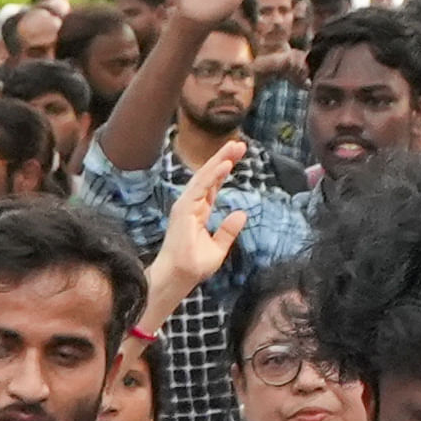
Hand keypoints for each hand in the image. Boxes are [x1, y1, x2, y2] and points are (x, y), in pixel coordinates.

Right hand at [147, 141, 250, 287]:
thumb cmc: (193, 266)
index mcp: (198, 211)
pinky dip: (214, 175)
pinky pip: (201, 187)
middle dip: (224, 158)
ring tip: (235, 147)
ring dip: (220, 160)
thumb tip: (241, 213)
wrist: (179, 277)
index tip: (238, 155)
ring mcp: (185, 205)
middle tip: (240, 144)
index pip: (213, 185)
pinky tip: (226, 164)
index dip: (225, 169)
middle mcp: (191, 204)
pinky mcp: (184, 209)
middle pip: (209, 176)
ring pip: (204, 177)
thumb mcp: (218, 248)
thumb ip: (228, 230)